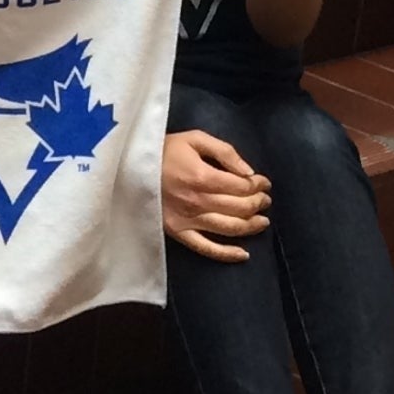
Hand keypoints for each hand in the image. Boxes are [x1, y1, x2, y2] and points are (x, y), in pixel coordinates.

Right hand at [161, 126, 269, 259]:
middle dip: (258, 203)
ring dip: (251, 226)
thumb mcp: (193, 138)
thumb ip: (224, 151)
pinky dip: (228, 254)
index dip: (258, 185)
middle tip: (265, 199)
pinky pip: (207, 248)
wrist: (128, 167)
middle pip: (239, 208)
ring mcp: (188, 220)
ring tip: (263, 221)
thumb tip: (249, 172)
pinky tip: (244, 254)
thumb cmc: (163, 150)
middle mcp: (198, 202)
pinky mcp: (179, 233)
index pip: (241, 186)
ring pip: (229, 229)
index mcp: (202, 176)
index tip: (264, 183)